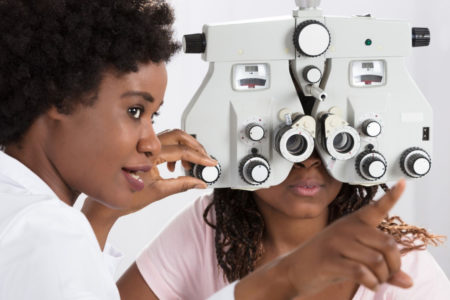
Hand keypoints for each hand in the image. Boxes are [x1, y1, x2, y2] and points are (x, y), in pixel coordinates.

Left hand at [132, 129, 216, 211]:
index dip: (199, 157)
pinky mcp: (144, 150)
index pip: (181, 151)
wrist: (108, 202)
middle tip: (205, 158)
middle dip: (195, 146)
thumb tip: (199, 183)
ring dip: (186, 148)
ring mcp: (144, 146)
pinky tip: (176, 166)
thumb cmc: (126, 197)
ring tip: (190, 165)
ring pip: (172, 137)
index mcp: (148, 156)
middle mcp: (145, 146)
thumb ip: (182, 185)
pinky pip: (164, 143)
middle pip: (178, 136)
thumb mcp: (158, 192)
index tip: (210, 163)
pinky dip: (176, 151)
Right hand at [236, 180, 410, 298]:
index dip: (392, 196)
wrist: (293, 269)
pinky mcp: (330, 260)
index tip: (403, 182)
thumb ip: (381, 267)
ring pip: (377, 261)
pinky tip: (370, 285)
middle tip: (388, 275)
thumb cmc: (326, 262)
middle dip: (394, 265)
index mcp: (353, 223)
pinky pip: (362, 272)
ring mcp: (337, 243)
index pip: (376, 207)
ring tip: (375, 281)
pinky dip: (371, 283)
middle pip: (388, 244)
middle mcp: (346, 229)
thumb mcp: (353, 259)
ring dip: (382, 277)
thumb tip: (408, 281)